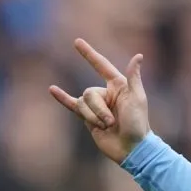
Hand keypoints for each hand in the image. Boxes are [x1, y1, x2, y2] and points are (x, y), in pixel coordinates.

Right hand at [49, 39, 149, 164]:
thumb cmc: (138, 123)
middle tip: (113, 122)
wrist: (130, 148)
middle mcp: (106, 93)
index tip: (77, 42)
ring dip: (93, 117)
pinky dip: (62, 98)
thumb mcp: (137, 99)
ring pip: (82, 104)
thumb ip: (134, 77)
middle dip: (99, 110)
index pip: (101, 65)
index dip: (89, 54)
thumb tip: (138, 55)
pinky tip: (52, 89)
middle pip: (89, 93)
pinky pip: (72, 105)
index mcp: (119, 85)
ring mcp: (96, 106)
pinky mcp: (88, 118)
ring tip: (108, 127)